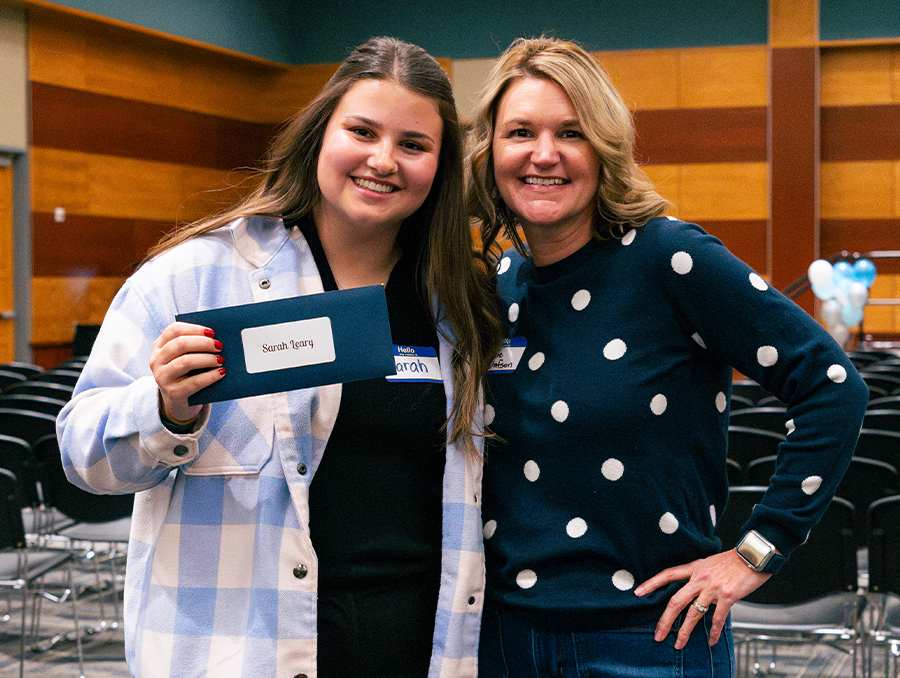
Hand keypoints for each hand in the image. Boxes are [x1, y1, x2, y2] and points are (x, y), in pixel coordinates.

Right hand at [150, 322, 224, 422]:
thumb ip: (196, 347)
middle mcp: (157, 360)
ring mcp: (162, 377)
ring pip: (185, 362)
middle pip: (180, 344)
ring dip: (207, 359)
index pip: (174, 330)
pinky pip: (194, 382)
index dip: (194, 328)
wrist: (181, 403)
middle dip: (203, 343)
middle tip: (220, 345)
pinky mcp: (173, 393)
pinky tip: (221, 373)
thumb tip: (218, 337)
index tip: (212, 332)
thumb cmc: (189, 374)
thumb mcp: (188, 358)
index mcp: (160, 347)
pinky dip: (210, 376)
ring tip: (221, 360)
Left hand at [634, 550, 770, 648]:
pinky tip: (711, 641)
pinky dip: (713, 632)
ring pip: (693, 614)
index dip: (652, 584)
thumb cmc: (734, 560)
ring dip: (685, 632)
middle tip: (658, 634)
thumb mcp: (710, 562)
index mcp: (694, 568)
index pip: (668, 575)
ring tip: (678, 643)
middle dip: (665, 620)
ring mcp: (712, 588)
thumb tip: (692, 588)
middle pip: (676, 601)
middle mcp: (700, 578)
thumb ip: (699, 574)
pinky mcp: (727, 597)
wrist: (754, 556)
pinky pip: (716, 619)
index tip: (638, 592)